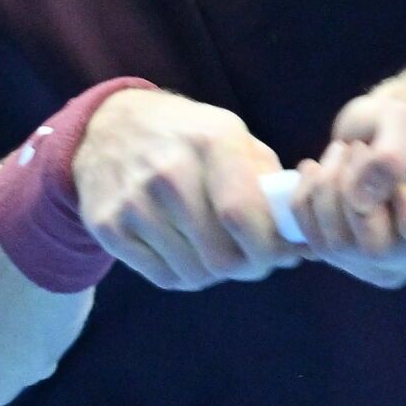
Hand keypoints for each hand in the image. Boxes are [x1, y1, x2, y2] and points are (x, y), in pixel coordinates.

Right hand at [72, 88, 313, 290]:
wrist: (108, 126)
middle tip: (253, 260)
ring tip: (217, 249)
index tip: (283, 254)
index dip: (270, 248)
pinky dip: (185, 275)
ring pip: (195, 273)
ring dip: (216, 272)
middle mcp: (169, 171)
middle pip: (222, 256)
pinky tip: (186, 250)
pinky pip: (164, 278)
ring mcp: (134, 201)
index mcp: (211, 142)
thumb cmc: (186, 136)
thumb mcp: (230, 135)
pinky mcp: (108, 226)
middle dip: (249, 267)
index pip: (243, 216)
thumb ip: (268, 181)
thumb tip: (296, 239)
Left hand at [286, 91, 405, 288]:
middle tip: (358, 149)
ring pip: (339, 247)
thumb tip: (362, 200)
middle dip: (354, 189)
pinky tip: (315, 172)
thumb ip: (390, 155)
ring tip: (340, 152)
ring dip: (327, 187)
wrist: (379, 132)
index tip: (403, 183)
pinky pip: (313, 241)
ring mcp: (385, 264)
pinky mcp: (347, 261)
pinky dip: (305, 198)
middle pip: (378, 250)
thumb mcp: (404, 122)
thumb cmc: (404, 127)